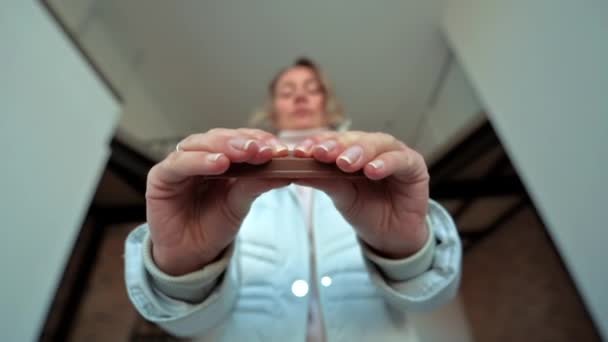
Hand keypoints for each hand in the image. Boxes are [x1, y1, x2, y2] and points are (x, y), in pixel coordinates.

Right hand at [145, 128, 288, 274]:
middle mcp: (199, 155)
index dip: (259, 140)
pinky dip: (199, 161)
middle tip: (263, 149)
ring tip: (245, 153)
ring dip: (224, 146)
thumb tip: (285, 171)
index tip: (280, 148)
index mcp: (221, 156)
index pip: (240, 138)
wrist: (190, 254)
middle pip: (220, 137)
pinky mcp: (160, 176)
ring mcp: (179, 163)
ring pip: (200, 144)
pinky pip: (179, 163)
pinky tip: (218, 164)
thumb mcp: (240, 204)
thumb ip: (256, 184)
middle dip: (243, 141)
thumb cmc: (214, 225)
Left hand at [293, 131, 429, 258]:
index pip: (333, 140)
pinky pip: (401, 160)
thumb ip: (322, 180)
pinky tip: (373, 170)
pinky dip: (386, 162)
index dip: (316, 143)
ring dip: (360, 151)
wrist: (391, 235)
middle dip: (337, 146)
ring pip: (378, 143)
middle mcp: (373, 147)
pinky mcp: (414, 166)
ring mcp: (395, 154)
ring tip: (345, 164)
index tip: (299, 152)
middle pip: (354, 138)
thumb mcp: (340, 195)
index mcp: (353, 150)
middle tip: (321, 154)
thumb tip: (293, 171)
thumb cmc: (366, 210)